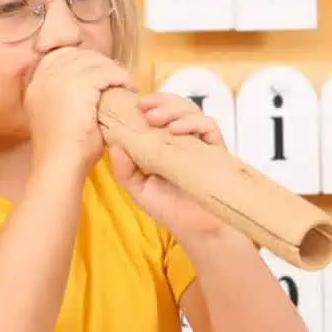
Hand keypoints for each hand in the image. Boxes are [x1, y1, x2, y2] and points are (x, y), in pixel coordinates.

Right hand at [25, 47, 134, 172]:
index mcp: (36, 83)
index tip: (102, 75)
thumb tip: (96, 86)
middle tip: (119, 79)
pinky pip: (105, 72)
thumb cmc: (67, 150)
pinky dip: (120, 78)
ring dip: (113, 71)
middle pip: (79, 55)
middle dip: (101, 64)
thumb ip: (71, 97)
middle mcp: (43, 77)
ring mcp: (57, 79)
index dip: (85, 62)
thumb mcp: (63, 116)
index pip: (62, 56)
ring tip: (126, 84)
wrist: (60, 166)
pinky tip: (129, 89)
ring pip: (93, 62)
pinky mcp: (76, 86)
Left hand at [110, 92, 236, 242]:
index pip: (159, 115)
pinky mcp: (216, 152)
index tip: (132, 106)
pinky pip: (210, 128)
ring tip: (157, 117)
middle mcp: (185, 141)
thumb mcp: (138, 189)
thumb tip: (114, 146)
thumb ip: (125, 170)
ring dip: (174, 108)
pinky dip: (194, 123)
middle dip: (161, 101)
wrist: (196, 230)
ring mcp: (202, 145)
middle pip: (177, 107)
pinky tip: (177, 129)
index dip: (148, 106)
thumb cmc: (170, 209)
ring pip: (193, 112)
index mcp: (166, 145)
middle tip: (144, 106)